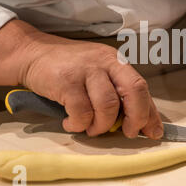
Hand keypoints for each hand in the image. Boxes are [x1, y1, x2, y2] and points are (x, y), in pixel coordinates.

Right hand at [0, 19, 162, 139]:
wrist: (32, 53)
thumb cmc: (69, 68)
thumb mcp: (98, 73)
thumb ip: (117, 92)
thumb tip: (138, 123)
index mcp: (117, 61)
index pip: (141, 86)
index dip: (151, 113)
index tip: (153, 132)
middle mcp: (105, 62)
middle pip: (134, 90)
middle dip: (136, 117)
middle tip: (128, 133)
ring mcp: (86, 70)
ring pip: (108, 106)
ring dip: (102, 125)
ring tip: (91, 128)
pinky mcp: (66, 81)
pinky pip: (81, 112)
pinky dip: (78, 125)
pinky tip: (71, 123)